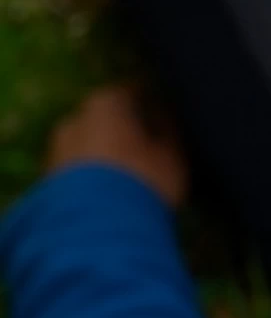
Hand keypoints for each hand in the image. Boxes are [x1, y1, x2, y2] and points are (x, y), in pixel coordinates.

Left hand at [46, 87, 186, 208]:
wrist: (99, 226)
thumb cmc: (143, 180)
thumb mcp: (172, 155)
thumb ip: (170, 130)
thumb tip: (166, 114)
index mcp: (105, 104)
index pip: (131, 92)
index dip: (151, 101)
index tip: (166, 112)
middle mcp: (76, 118)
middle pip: (104, 117)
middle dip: (123, 128)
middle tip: (148, 144)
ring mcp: (58, 148)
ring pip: (88, 143)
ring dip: (106, 152)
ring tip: (129, 172)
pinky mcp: (50, 177)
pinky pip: (79, 168)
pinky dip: (93, 172)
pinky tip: (111, 189)